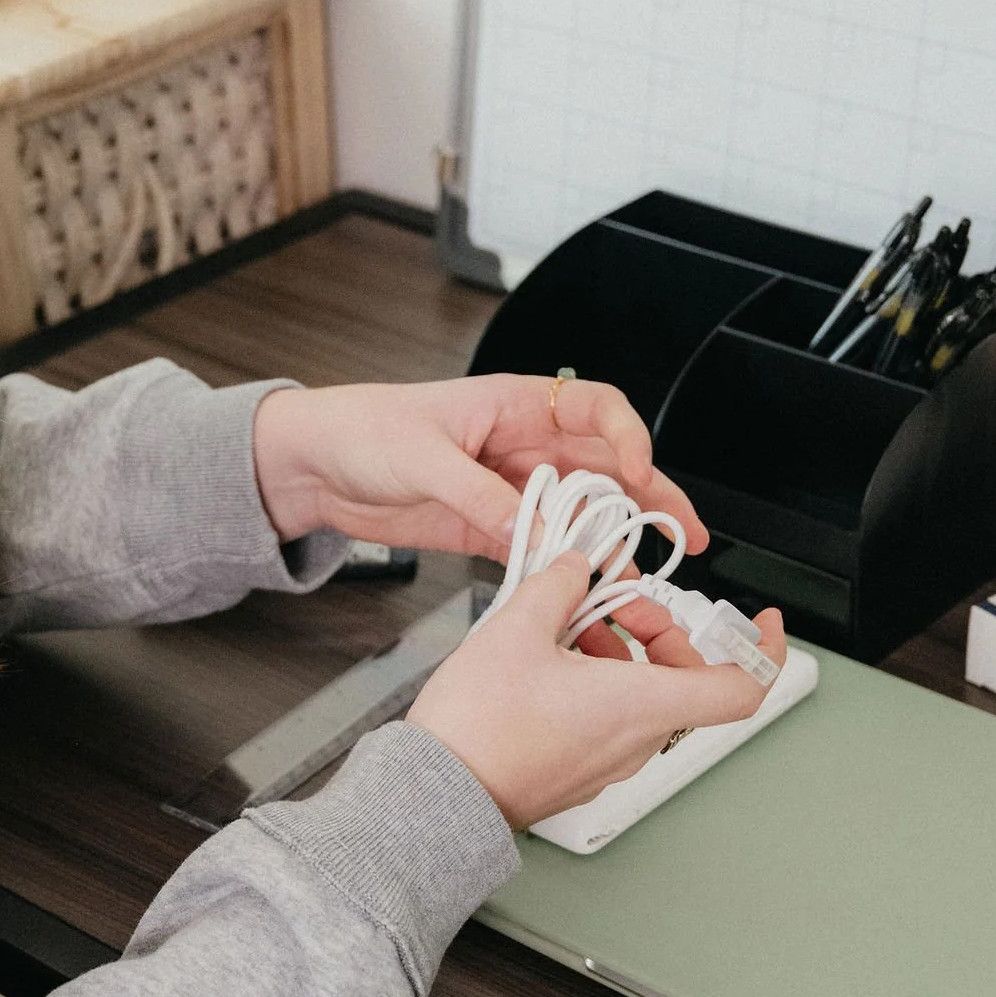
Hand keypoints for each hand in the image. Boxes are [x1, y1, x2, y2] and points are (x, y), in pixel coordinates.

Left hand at [250, 374, 702, 565]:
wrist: (311, 465)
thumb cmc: (361, 430)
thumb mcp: (423, 458)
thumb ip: (480, 496)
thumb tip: (530, 529)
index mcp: (514, 405)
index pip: (595, 407)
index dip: (627, 436)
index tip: (638, 470)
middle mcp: (522, 445)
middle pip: (605, 467)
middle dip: (650, 498)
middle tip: (684, 533)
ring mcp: (510, 488)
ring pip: (582, 513)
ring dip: (614, 542)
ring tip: (642, 577)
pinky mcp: (490, 527)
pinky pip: (543, 547)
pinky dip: (567, 568)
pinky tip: (587, 591)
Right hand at [407, 556, 785, 830]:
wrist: (437, 797)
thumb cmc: (480, 731)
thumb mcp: (517, 629)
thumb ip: (556, 583)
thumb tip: (574, 564)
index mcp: (641, 705)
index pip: (741, 687)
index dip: (764, 650)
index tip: (761, 621)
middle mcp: (636, 740)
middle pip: (686, 680)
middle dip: (658, 630)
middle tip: (614, 603)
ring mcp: (608, 761)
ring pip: (644, 695)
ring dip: (620, 650)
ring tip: (566, 622)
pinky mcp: (579, 769)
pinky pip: (610, 716)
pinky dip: (596, 677)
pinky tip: (547, 654)